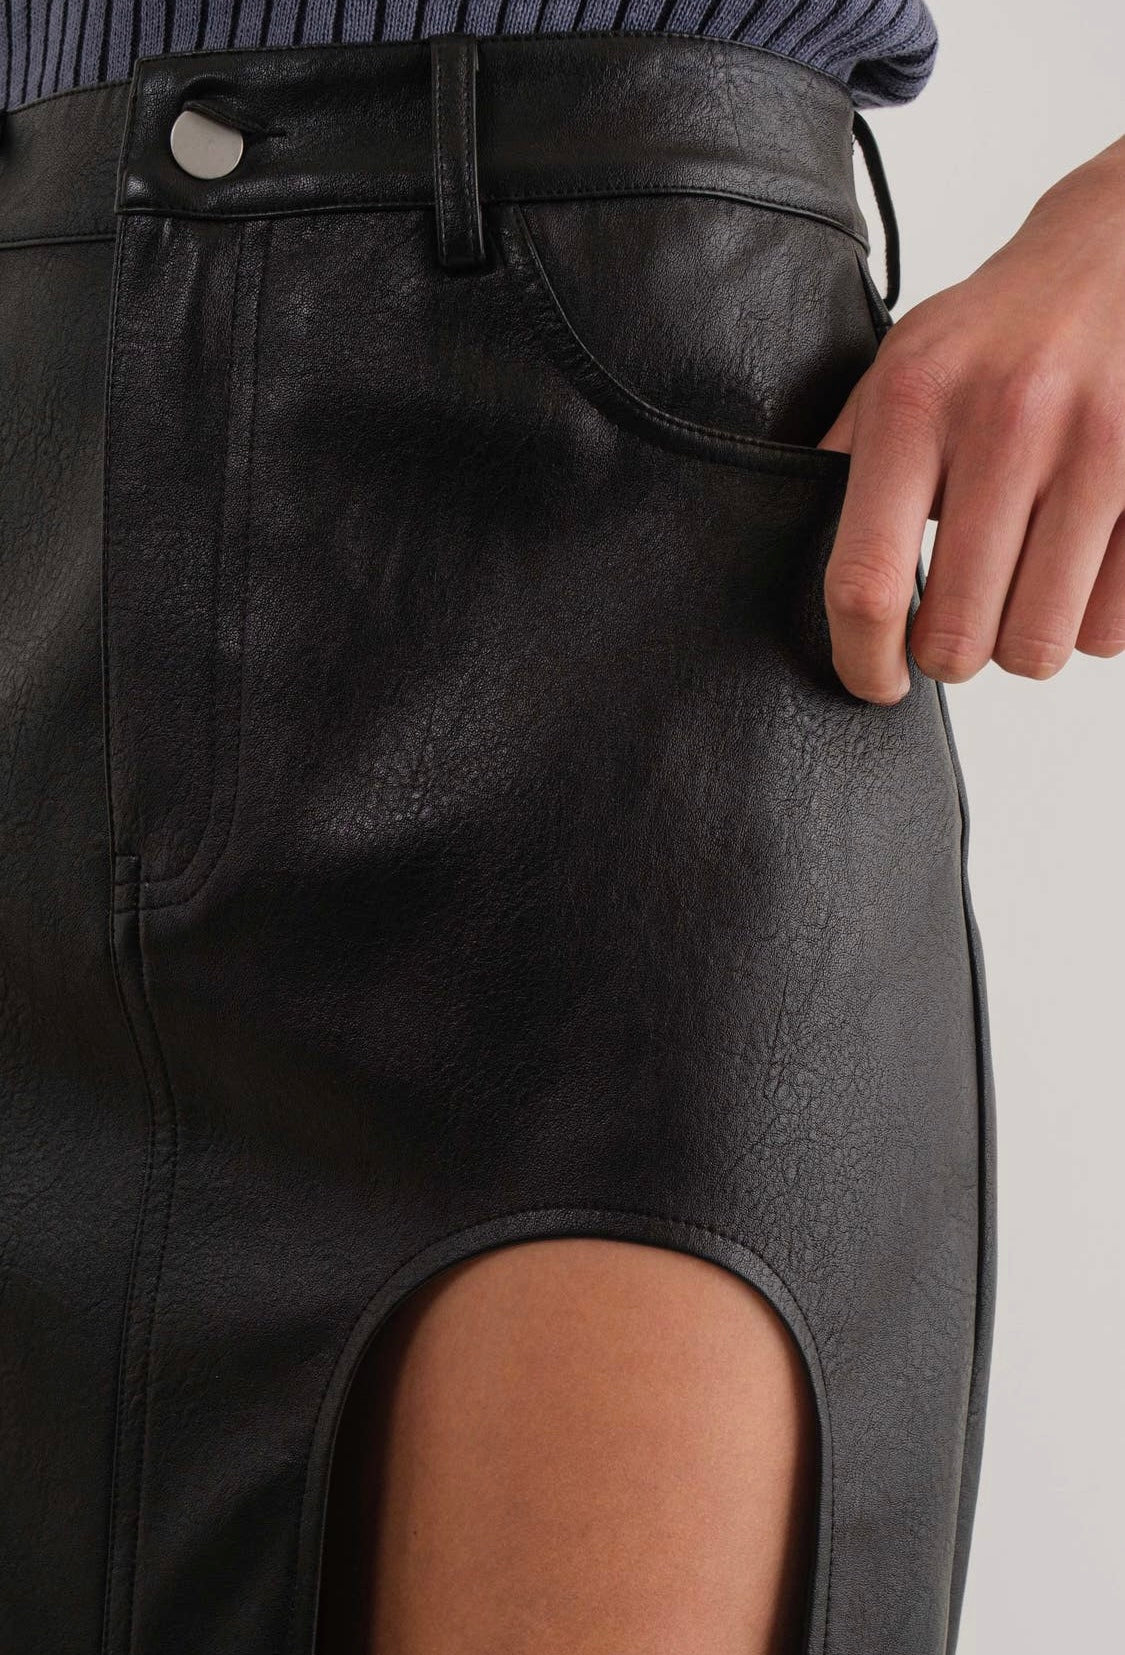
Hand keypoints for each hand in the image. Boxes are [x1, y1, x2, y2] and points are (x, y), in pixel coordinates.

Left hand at [817, 132, 1124, 704]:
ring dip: (1021, 646)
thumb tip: (783, 550)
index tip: (874, 682)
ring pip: (1039, 645)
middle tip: (952, 630)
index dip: (862, 661)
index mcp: (916, 402)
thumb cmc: (998, 330)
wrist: (1120, 249)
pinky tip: (1076, 573)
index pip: (865, 581)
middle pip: (957, 636)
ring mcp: (1099, 451)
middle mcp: (1007, 423)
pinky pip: (1114, 628)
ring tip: (1015, 599)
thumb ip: (849, 458)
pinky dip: (1092, 624)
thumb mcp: (902, 367)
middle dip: (949, 656)